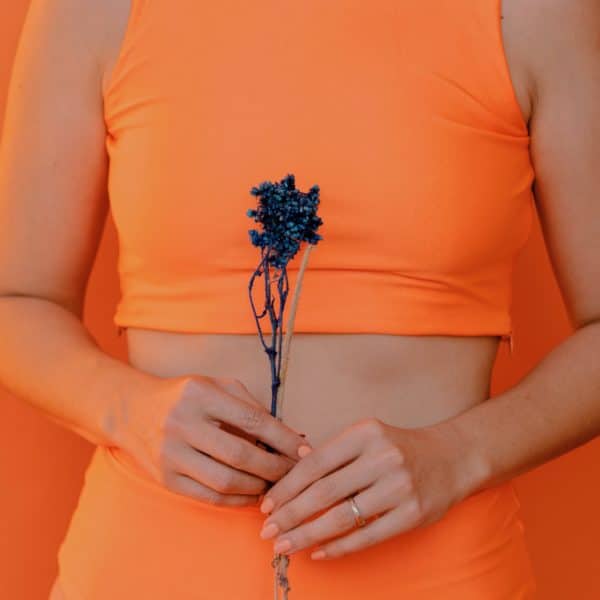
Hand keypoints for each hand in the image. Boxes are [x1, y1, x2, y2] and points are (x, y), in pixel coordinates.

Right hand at [112, 374, 310, 506]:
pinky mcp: (165, 478)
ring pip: (226, 481)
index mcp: (201, 394)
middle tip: (294, 473)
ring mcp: (171, 454)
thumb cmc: (186, 396)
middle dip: (275, 468)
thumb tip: (290, 434)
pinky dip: (237, 501)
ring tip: (275, 485)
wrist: (132, 410)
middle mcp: (183, 423)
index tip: (304, 450)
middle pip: (241, 455)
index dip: (283, 438)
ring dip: (258, 487)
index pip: (252, 420)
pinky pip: (208, 497)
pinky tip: (253, 495)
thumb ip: (251, 405)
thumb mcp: (217, 386)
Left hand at [257, 417, 477, 558]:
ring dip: (308, 534)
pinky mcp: (413, 513)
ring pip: (342, 516)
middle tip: (267, 531)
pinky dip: (340, 547)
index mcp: (365, 433)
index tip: (266, 504)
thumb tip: (291, 473)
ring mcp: (399, 486)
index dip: (287, 486)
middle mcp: (382, 457)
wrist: (453, 457)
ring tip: (284, 545)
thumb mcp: (367, 437)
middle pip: (324, 491)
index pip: (315, 463)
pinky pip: (368, 535)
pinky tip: (319, 553)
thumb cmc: (399, 447)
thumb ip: (333, 453)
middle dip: (290, 513)